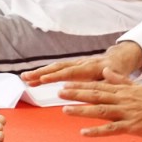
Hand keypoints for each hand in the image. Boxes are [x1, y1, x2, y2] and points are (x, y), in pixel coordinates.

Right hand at [22, 41, 141, 85]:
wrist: (117, 60)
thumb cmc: (117, 71)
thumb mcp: (116, 78)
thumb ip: (109, 80)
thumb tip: (103, 81)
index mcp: (90, 67)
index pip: (70, 72)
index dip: (56, 76)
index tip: (43, 79)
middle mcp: (80, 63)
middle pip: (58, 67)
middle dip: (41, 72)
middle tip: (26, 77)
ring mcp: (74, 64)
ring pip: (54, 67)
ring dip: (39, 72)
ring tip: (24, 78)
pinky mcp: (71, 66)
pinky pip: (56, 69)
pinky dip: (44, 73)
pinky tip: (34, 79)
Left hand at [60, 73, 141, 138]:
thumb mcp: (139, 88)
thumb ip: (121, 81)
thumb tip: (105, 72)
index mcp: (124, 91)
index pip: (98, 86)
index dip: (80, 85)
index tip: (65, 84)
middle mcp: (124, 100)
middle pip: (96, 95)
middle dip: (76, 94)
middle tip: (58, 92)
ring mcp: (128, 113)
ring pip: (101, 110)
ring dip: (82, 110)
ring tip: (65, 110)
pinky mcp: (134, 126)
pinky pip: (112, 129)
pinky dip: (97, 131)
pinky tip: (84, 133)